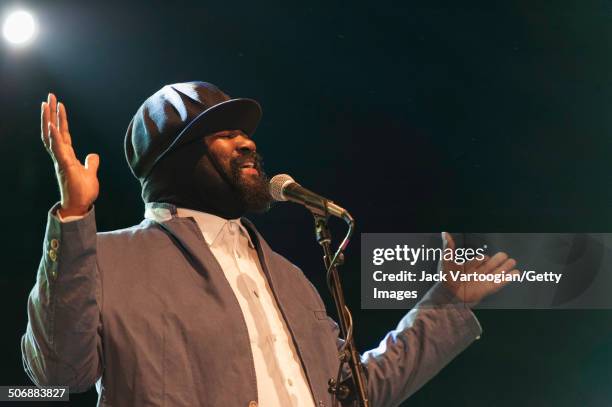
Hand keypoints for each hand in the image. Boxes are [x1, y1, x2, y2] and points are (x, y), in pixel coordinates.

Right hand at [41, 93, 99, 216]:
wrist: (80, 206)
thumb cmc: (83, 192)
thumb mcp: (90, 173)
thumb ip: (91, 163)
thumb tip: (93, 155)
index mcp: (67, 155)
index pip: (63, 133)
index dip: (60, 118)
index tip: (59, 104)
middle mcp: (61, 155)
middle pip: (54, 130)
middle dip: (51, 112)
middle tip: (50, 96)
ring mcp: (61, 160)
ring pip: (51, 136)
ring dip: (49, 119)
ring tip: (46, 104)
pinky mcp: (64, 166)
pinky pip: (57, 149)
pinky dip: (54, 136)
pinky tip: (52, 124)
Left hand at [442, 232, 518, 305]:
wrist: (447, 296)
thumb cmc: (445, 279)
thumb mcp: (446, 261)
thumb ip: (448, 248)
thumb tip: (445, 233)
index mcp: (467, 267)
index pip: (478, 260)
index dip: (483, 258)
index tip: (486, 257)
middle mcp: (476, 273)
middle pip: (490, 265)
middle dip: (498, 260)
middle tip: (505, 255)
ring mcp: (481, 281)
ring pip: (496, 273)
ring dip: (504, 268)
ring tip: (513, 262)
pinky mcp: (486, 289)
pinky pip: (499, 283)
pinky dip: (507, 278)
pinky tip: (515, 273)